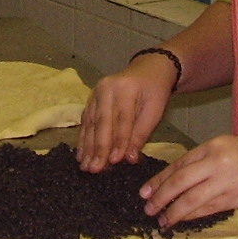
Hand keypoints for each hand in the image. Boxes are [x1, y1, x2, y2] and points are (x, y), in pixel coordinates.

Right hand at [77, 54, 177, 171]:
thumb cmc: (154, 91)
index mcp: (126, 88)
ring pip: (90, 123)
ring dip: (87, 147)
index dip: (118, 141)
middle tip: (95, 169)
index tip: (114, 161)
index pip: (122, 119)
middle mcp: (106, 88)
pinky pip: (85, 121)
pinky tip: (81, 155)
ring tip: (86, 166)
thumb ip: (141, 133)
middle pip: (102, 122)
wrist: (148, 69)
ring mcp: (95, 92)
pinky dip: (83, 139)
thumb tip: (130, 158)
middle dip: (98, 148)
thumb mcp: (156, 110)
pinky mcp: (90, 99)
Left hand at [141, 136, 237, 227]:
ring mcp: (227, 178)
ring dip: (173, 210)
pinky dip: (192, 215)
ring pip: (190, 196)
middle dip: (160, 194)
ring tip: (160, 219)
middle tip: (146, 206)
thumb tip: (194, 180)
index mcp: (216, 145)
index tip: (147, 189)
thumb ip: (216, 163)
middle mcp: (217, 159)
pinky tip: (182, 221)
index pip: (180, 162)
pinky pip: (208, 207)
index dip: (161, 178)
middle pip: (179, 179)